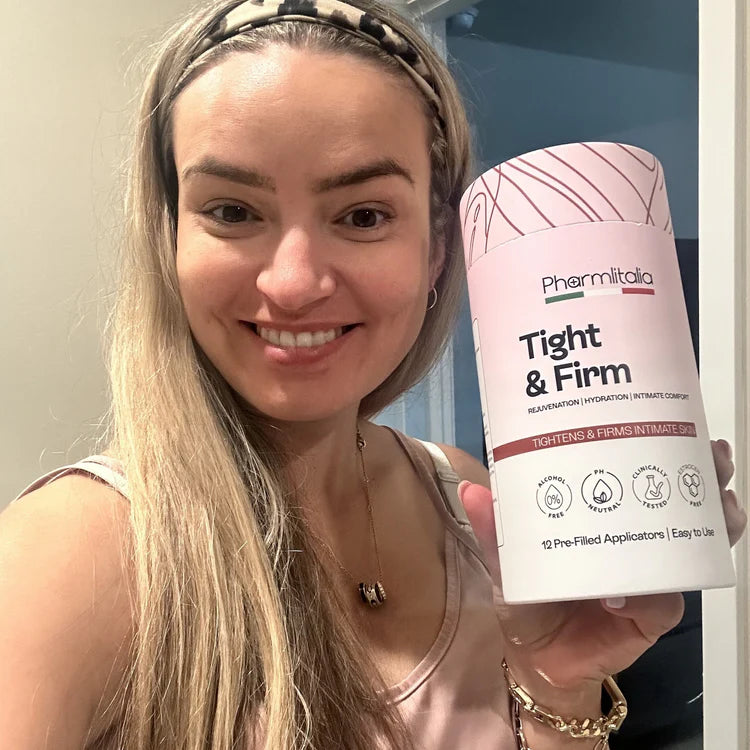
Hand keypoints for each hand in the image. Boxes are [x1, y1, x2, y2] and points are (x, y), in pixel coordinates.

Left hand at [459, 439, 746, 701]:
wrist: (538, 658)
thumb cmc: (527, 598)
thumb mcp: (507, 562)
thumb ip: (495, 531)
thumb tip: (473, 491)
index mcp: (600, 514)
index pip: (635, 473)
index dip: (660, 447)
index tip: (674, 420)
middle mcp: (631, 538)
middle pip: (678, 498)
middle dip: (702, 472)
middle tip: (711, 453)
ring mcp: (647, 576)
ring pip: (689, 544)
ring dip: (710, 521)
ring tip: (720, 504)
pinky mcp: (651, 615)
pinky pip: (664, 601)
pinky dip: (654, 593)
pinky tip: (631, 590)